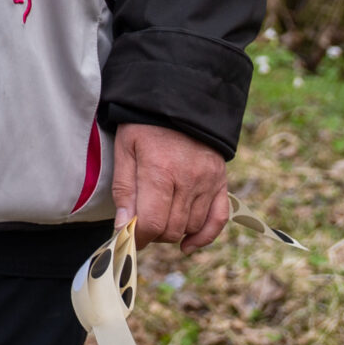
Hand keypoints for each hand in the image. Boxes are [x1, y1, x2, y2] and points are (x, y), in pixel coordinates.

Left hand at [112, 121, 231, 249]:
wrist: (178, 100)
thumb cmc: (144, 125)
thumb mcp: (124, 149)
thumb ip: (124, 190)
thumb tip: (123, 228)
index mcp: (159, 170)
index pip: (152, 222)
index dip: (137, 237)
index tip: (127, 238)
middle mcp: (188, 179)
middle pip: (172, 229)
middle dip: (153, 234)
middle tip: (140, 225)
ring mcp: (208, 182)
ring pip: (191, 226)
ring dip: (173, 232)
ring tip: (158, 220)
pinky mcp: (220, 182)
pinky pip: (218, 220)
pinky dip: (204, 236)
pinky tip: (187, 245)